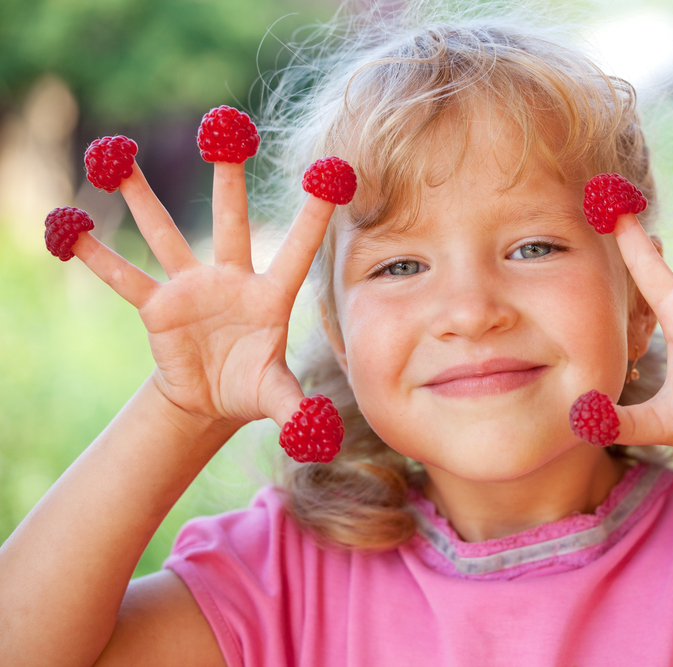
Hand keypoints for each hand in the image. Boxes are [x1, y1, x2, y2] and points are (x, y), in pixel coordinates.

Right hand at [72, 161, 335, 431]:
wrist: (211, 400)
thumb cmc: (251, 388)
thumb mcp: (276, 399)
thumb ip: (298, 410)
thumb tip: (322, 435)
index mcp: (271, 295)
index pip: (298, 247)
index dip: (314, 213)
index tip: (331, 169)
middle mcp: (231, 279)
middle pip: (231, 220)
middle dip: (228, 177)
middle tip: (224, 127)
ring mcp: (191, 288)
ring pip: (165, 234)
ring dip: (140, 197)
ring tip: (115, 153)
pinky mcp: (157, 307)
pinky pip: (124, 278)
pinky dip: (97, 256)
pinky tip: (69, 227)